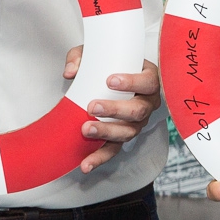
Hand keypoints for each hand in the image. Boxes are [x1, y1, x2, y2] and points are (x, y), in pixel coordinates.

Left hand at [66, 49, 158, 172]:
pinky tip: (85, 164)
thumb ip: (81, 58)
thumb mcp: (96, 54)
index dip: (132, 82)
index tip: (110, 80)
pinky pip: (114, 150)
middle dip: (115, 110)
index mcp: (148, 80)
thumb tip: (70, 72)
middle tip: (93, 106)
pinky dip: (100, 158)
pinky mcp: (123, 138)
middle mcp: (147, 104)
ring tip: (86, 130)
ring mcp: (137, 123)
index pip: (148, 82)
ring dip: (107, 132)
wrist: (111, 80)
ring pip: (128, 132)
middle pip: (138, 111)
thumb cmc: (109, 64)